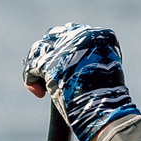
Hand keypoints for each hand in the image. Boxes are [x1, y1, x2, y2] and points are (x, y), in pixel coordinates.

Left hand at [22, 23, 140, 140]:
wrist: (106, 108)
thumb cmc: (109, 98)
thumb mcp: (107, 70)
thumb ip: (93, 59)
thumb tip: (74, 64)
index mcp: (100, 35)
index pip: (74, 32)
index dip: (65, 48)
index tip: (64, 63)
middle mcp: (82, 35)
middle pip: (55, 36)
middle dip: (50, 52)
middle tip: (48, 70)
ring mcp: (64, 48)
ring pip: (40, 49)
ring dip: (37, 66)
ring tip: (40, 82)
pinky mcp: (49, 63)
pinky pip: (31, 66)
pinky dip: (30, 79)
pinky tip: (37, 92)